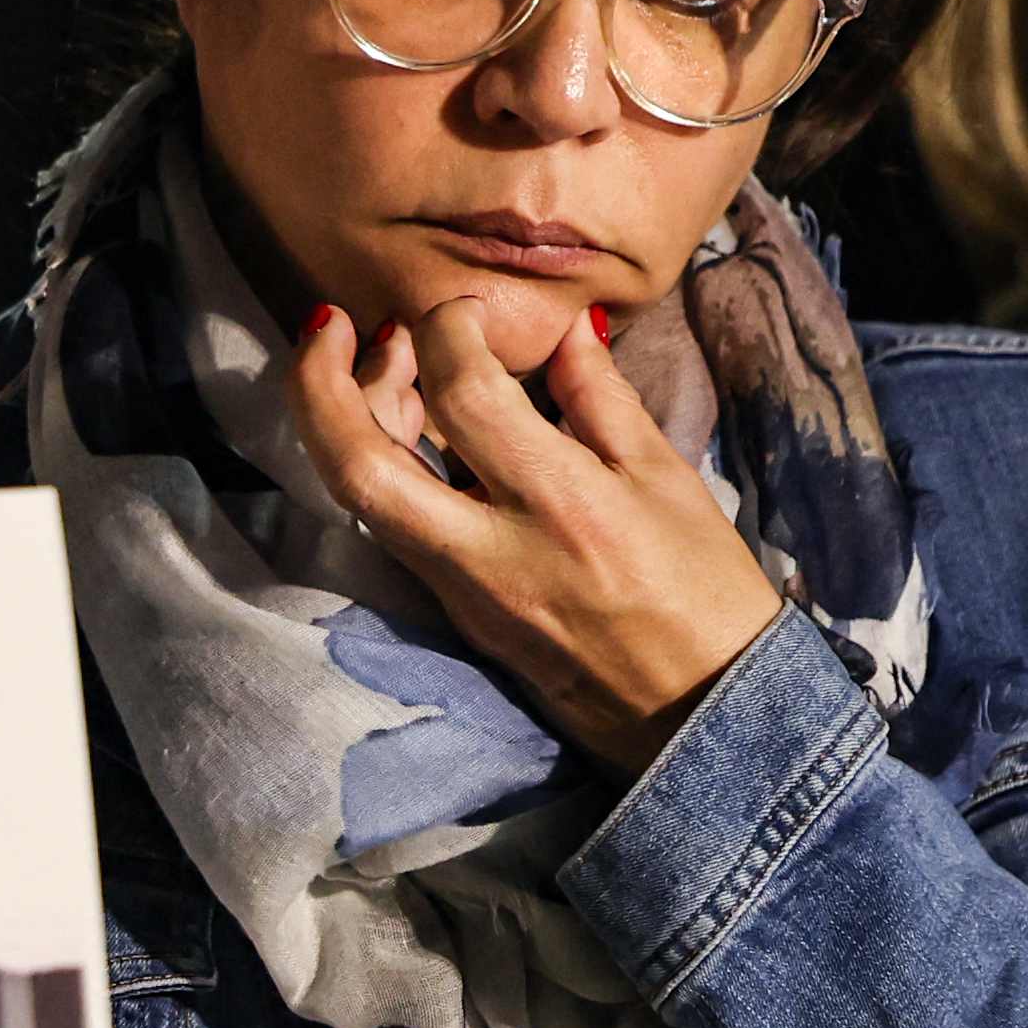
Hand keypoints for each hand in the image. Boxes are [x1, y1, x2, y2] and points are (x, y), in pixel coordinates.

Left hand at [277, 298, 788, 771]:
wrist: (704, 717)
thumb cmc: (705, 593)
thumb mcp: (667, 480)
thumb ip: (600, 397)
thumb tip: (564, 328)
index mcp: (563, 504)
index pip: (467, 395)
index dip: (450, 329)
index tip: (465, 309)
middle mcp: (493, 552)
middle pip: (361, 464)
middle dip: (322, 382)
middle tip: (332, 322)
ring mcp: (464, 592)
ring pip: (363, 501)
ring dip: (346, 423)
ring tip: (382, 368)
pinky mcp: (458, 616)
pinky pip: (397, 529)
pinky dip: (384, 466)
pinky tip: (408, 430)